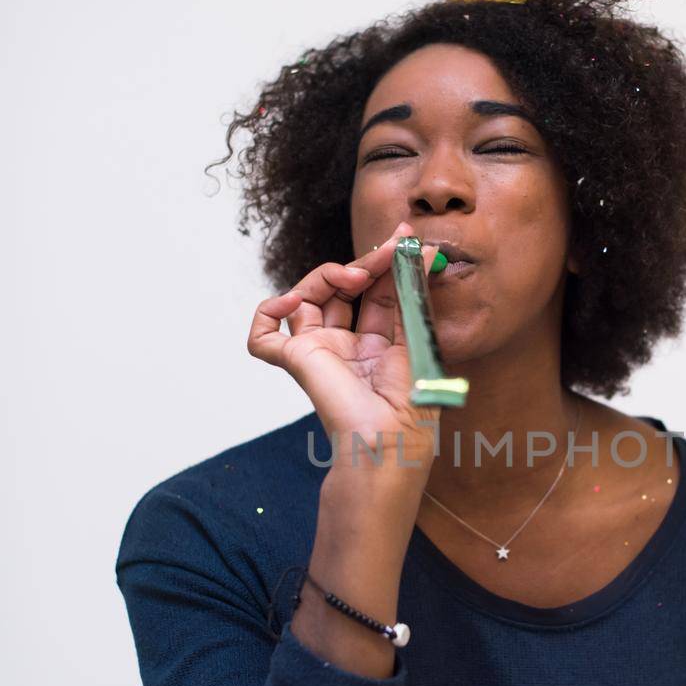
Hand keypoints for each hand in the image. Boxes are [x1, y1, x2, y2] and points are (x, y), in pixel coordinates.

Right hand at [247, 221, 440, 470]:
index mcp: (381, 349)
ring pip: (307, 298)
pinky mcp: (295, 361)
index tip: (403, 234)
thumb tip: (422, 253)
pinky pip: (263, 335)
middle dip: (365, 262)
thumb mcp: (419, 344)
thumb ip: (413, 298)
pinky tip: (290, 301)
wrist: (386, 451)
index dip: (388, 263)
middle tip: (387, 249)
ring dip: (327, 274)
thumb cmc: (411, 414)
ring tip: (351, 276)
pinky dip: (267, 312)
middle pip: (345, 289)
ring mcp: (319, 353)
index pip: (378, 293)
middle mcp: (348, 348)